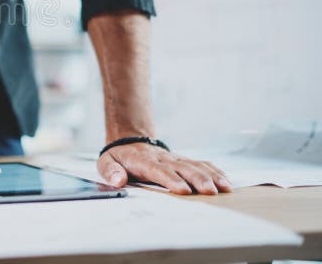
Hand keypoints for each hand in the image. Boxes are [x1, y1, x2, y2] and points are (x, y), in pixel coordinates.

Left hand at [97, 143, 233, 194]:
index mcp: (143, 160)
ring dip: (210, 176)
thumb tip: (119, 180)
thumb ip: (111, 171)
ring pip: (195, 165)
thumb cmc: (118, 157)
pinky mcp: (182, 160)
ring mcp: (174, 158)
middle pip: (182, 167)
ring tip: (225, 188)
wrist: (128, 141)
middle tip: (209, 191)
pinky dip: (214, 171)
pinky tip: (226, 181)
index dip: (171, 179)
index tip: (183, 190)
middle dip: (197, 179)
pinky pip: (201, 164)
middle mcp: (162, 158)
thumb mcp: (106, 163)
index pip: (159, 170)